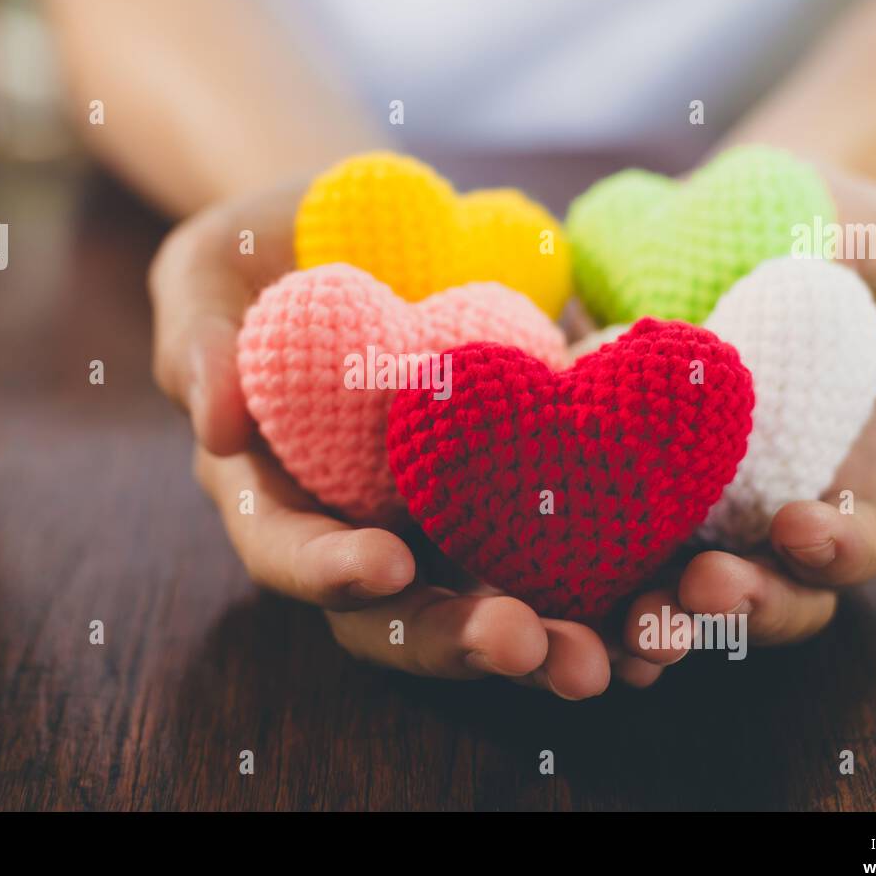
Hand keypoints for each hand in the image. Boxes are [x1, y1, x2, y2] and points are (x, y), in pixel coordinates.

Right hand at [151, 183, 612, 698]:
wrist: (372, 221)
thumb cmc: (266, 245)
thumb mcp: (206, 271)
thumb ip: (198, 342)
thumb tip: (217, 422)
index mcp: (281, 492)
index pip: (290, 552)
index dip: (328, 572)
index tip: (384, 564)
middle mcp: (365, 524)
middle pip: (400, 614)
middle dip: (458, 639)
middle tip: (524, 644)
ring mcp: (450, 512)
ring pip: (496, 600)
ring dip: (556, 639)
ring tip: (616, 655)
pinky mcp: (530, 481)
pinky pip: (575, 544)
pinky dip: (622, 576)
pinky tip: (678, 592)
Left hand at [604, 165, 875, 683]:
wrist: (731, 213)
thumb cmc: (837, 238)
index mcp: (843, 474)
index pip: (854, 543)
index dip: (836, 550)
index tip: (799, 526)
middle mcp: (758, 509)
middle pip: (761, 593)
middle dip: (735, 608)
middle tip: (696, 592)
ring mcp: (680, 501)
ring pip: (671, 590)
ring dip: (654, 617)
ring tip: (625, 622)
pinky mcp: (607, 475)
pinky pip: (592, 540)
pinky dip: (576, 575)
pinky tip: (547, 585)